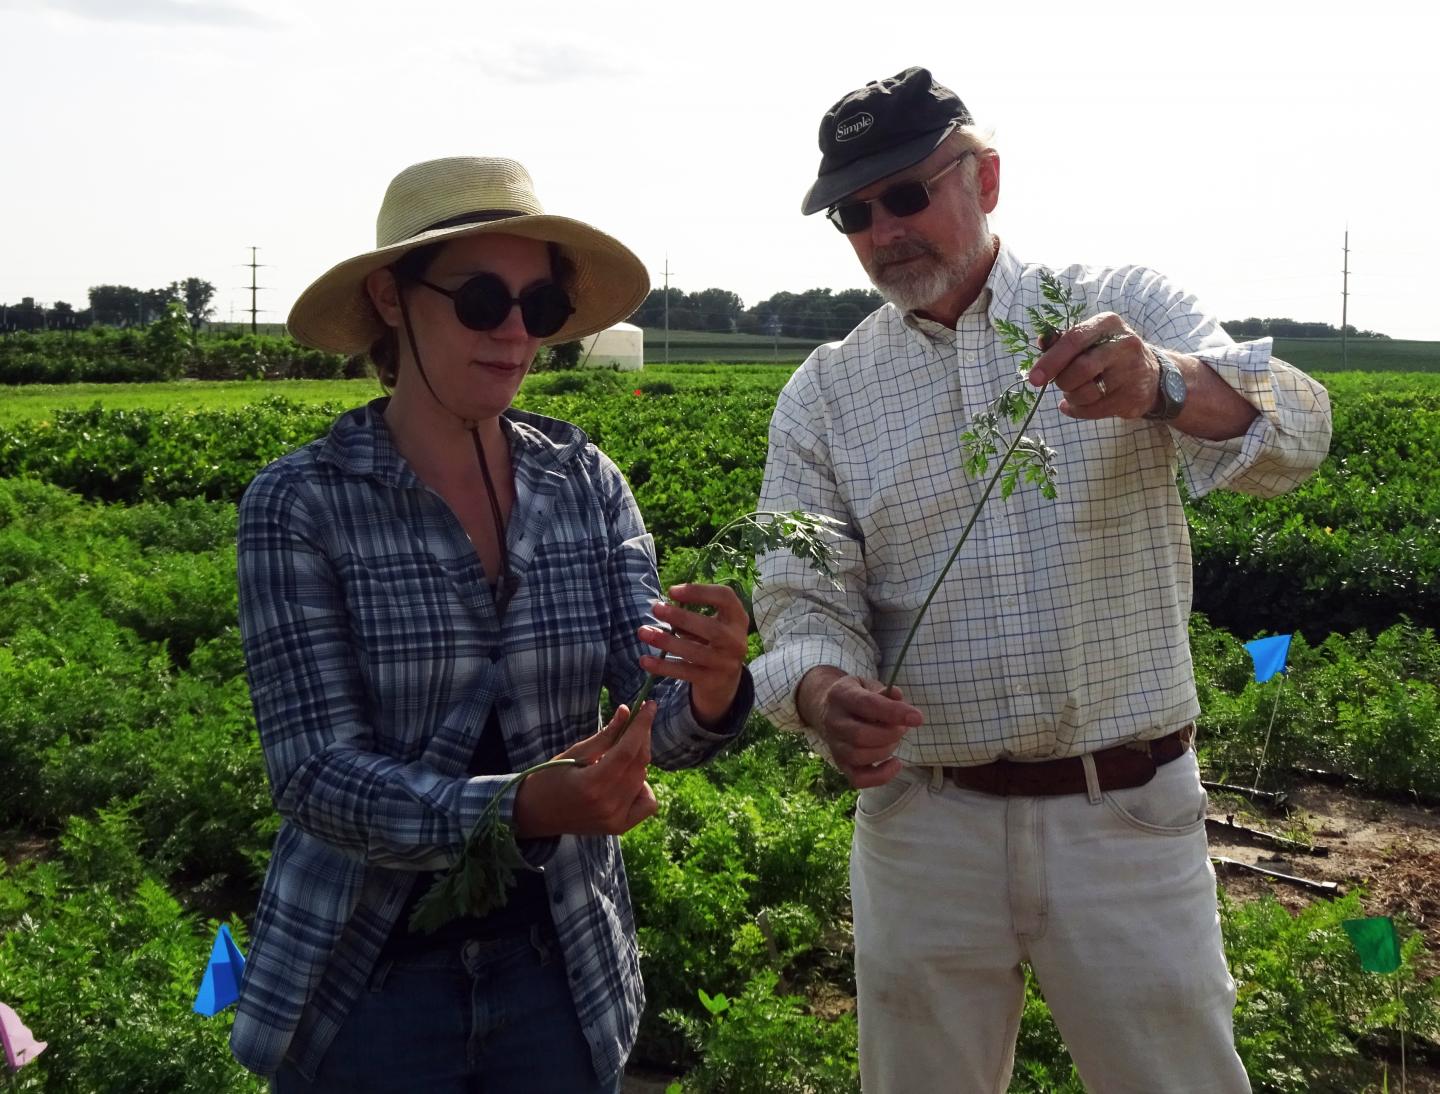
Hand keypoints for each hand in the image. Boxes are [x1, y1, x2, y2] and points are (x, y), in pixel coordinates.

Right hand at [512, 702, 657, 837]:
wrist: (535, 814)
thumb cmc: (549, 778)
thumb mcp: (574, 753)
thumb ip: (604, 736)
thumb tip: (626, 711)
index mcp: (592, 784)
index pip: (627, 750)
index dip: (641, 725)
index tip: (650, 705)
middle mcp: (607, 805)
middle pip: (639, 763)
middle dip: (642, 736)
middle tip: (638, 719)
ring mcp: (615, 819)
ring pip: (643, 779)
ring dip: (638, 759)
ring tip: (619, 753)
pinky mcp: (619, 827)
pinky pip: (647, 804)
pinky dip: (643, 787)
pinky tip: (627, 779)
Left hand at [637, 583, 748, 726]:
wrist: (724, 681)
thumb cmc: (711, 642)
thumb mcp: (709, 625)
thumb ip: (690, 616)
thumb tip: (662, 608)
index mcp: (737, 618)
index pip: (725, 598)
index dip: (699, 591)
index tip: (672, 591)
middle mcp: (736, 640)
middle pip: (711, 628)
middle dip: (681, 617)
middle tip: (655, 608)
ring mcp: (726, 663)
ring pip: (695, 652)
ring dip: (667, 641)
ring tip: (643, 632)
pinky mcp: (712, 681)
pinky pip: (685, 672)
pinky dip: (663, 666)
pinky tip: (645, 660)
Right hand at [796, 667, 922, 787]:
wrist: (828, 707)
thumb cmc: (857, 695)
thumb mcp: (869, 685)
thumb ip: (886, 691)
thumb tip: (897, 696)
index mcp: (840, 695)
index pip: (867, 704)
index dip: (893, 712)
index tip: (917, 718)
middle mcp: (833, 721)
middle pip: (860, 735)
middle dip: (890, 735)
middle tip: (902, 728)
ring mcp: (834, 744)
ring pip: (858, 756)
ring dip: (885, 751)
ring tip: (895, 740)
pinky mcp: (840, 763)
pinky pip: (858, 779)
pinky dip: (881, 776)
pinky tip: (895, 763)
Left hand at [1027, 312, 1159, 419]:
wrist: (1151, 376)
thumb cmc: (1109, 353)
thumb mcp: (1091, 338)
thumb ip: (1063, 340)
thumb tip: (1041, 342)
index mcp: (1108, 323)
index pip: (1074, 340)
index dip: (1050, 360)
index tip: (1034, 378)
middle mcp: (1124, 344)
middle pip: (1079, 369)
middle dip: (1062, 381)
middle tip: (1062, 383)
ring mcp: (1131, 372)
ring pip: (1085, 392)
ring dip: (1071, 396)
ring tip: (1075, 391)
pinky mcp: (1132, 397)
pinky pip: (1093, 410)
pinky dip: (1078, 410)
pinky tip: (1079, 405)